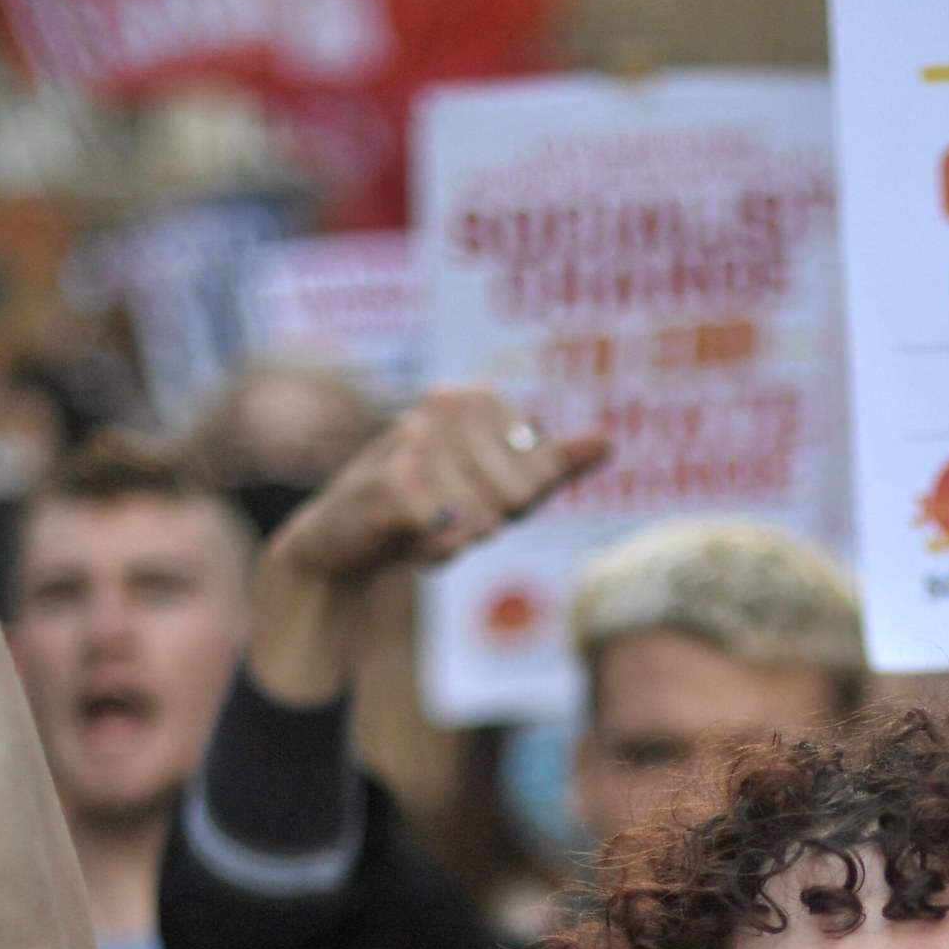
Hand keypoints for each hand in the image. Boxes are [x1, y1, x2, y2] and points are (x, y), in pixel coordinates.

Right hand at [263, 386, 609, 589]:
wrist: (339, 538)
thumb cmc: (425, 505)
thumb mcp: (492, 480)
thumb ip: (549, 462)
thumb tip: (609, 439)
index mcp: (476, 397)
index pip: (539, 476)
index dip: (511, 504)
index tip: (470, 493)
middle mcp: (446, 404)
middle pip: (517, 500)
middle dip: (485, 523)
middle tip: (442, 511)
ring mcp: (417, 441)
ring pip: (485, 521)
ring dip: (456, 540)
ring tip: (421, 522)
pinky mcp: (395, 484)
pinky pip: (450, 537)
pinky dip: (432, 551)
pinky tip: (404, 536)